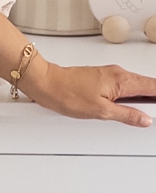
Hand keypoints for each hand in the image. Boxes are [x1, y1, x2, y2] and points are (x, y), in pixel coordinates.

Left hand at [22, 60, 155, 127]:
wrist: (47, 83)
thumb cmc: (68, 93)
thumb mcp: (102, 111)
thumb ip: (127, 115)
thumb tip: (144, 119)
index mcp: (120, 80)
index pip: (152, 86)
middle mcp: (117, 73)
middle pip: (146, 85)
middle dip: (152, 97)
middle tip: (150, 114)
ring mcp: (109, 74)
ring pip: (135, 85)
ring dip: (143, 96)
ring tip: (143, 111)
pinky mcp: (102, 77)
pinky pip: (124, 85)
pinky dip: (131, 94)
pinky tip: (129, 105)